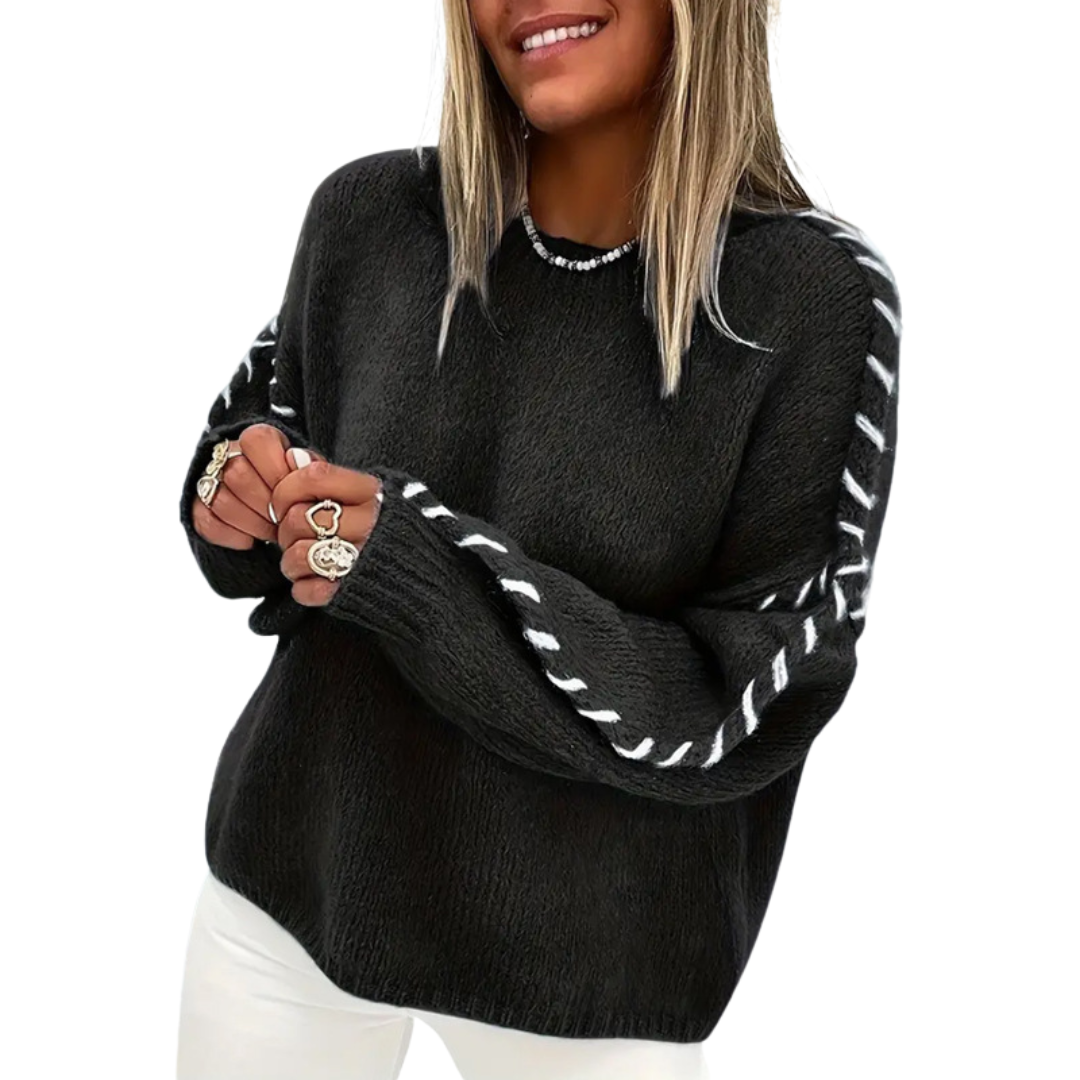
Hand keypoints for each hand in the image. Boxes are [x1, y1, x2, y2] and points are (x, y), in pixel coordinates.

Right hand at [191, 424, 293, 549]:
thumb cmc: (293, 486)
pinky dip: (233, 536)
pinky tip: (251, 540)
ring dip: (253, 524)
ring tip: (272, 531)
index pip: (257, 440)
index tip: (291, 492)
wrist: (273, 508)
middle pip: (237, 474)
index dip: (276, 470)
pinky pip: (207, 522)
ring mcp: (207, 480)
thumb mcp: (305, 472)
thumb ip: (307, 466)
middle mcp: (226, 454)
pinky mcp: (196, 506)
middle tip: (283, 519)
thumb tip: (299, 460)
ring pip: (222, 501)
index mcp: (256, 439)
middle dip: (266, 505)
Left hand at [270, 453, 383, 605]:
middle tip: (294, 537)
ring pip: (298, 554)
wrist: (434, 576)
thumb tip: (292, 458)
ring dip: (290, 562)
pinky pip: (309, 590)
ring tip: (300, 562)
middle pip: (299, 518)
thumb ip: (334, 478)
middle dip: (286, 531)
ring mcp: (363, 560)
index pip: (313, 477)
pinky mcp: (355, 592)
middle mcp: (370, 524)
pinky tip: (313, 582)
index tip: (284, 503)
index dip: (286, 489)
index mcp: (373, 493)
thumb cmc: (395, 530)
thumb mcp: (374, 494)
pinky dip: (303, 589)